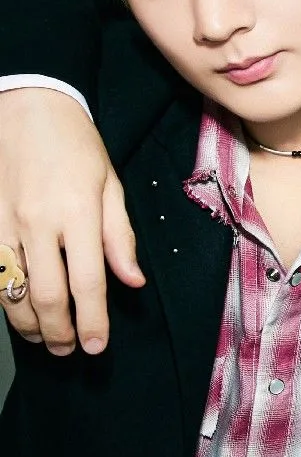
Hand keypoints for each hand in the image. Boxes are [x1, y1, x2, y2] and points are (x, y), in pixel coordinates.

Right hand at [0, 90, 142, 353]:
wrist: (25, 106)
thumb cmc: (75, 144)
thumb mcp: (110, 184)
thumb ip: (119, 236)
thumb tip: (132, 281)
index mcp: (78, 213)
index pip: (88, 282)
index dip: (93, 321)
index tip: (97, 346)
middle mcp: (38, 223)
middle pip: (46, 296)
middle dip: (59, 332)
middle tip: (70, 350)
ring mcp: (3, 223)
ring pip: (10, 291)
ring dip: (26, 323)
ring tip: (44, 338)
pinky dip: (3, 296)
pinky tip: (16, 307)